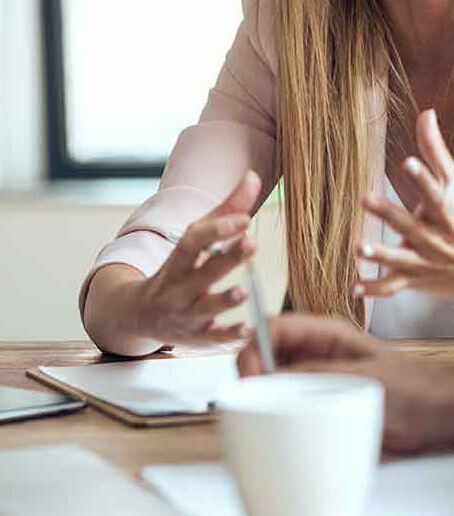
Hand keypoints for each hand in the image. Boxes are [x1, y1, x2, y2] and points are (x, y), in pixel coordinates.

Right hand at [134, 171, 261, 345]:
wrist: (138, 315)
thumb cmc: (179, 269)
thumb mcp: (197, 238)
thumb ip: (227, 210)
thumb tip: (253, 177)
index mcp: (179, 260)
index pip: (194, 241)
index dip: (217, 229)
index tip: (245, 218)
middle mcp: (179, 287)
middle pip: (203, 272)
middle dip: (227, 258)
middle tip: (252, 243)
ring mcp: (187, 314)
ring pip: (205, 309)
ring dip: (224, 301)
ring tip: (244, 292)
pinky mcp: (198, 337)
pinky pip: (214, 339)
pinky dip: (230, 337)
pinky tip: (250, 330)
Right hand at [237, 314, 450, 451]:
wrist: (437, 412)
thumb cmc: (411, 388)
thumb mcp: (362, 380)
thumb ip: (315, 376)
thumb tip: (270, 378)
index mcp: (326, 333)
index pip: (274, 327)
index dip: (254, 347)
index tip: (251, 378)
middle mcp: (316, 351)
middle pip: (266, 352)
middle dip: (251, 373)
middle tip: (250, 402)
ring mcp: (317, 375)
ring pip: (272, 378)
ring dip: (261, 394)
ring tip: (259, 416)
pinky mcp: (321, 400)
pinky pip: (287, 402)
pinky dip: (276, 412)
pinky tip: (276, 427)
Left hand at [353, 110, 453, 306]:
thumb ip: (436, 151)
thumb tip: (425, 112)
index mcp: (447, 210)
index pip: (434, 191)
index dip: (422, 177)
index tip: (409, 162)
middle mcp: (436, 237)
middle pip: (410, 224)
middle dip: (389, 213)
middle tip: (367, 198)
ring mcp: (426, 261)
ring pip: (400, 259)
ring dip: (380, 255)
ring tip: (360, 247)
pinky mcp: (418, 280)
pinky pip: (394, 287)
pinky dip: (375, 289)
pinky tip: (354, 287)